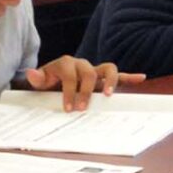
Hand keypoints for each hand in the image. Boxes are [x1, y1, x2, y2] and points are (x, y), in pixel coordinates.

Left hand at [23, 55, 140, 109]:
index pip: (70, 75)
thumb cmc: (47, 82)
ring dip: (110, 82)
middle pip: (89, 73)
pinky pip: (118, 75)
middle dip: (87, 91)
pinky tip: (141, 78)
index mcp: (66, 64)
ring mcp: (94, 70)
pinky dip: (129, 76)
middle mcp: (82, 64)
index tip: (68, 107)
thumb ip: (36, 78)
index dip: (69, 90)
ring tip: (108, 96)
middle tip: (82, 108)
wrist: (52, 79)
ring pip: (108, 69)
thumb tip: (31, 73)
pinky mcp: (103, 77)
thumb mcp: (38, 82)